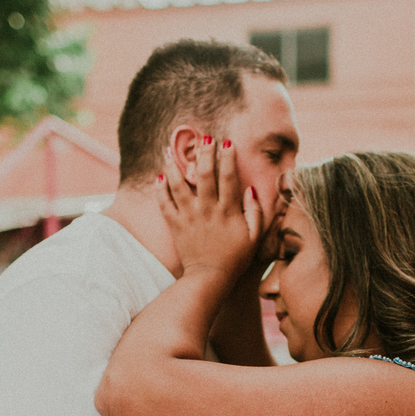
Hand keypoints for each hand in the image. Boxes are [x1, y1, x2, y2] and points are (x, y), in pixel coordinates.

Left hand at [158, 138, 262, 283]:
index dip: (228, 158)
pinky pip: (165, 204)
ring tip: (168, 148)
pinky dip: (160, 189)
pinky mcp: (176, 225)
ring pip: (179, 185)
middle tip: (203, 136)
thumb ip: (256, 212)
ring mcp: (189, 216)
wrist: (210, 279)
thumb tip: (250, 190)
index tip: (227, 142)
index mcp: (228, 211)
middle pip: (204, 175)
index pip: (228, 178)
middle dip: (203, 153)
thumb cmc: (236, 259)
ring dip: (174, 165)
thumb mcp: (254, 238)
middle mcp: (207, 209)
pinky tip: (158, 176)